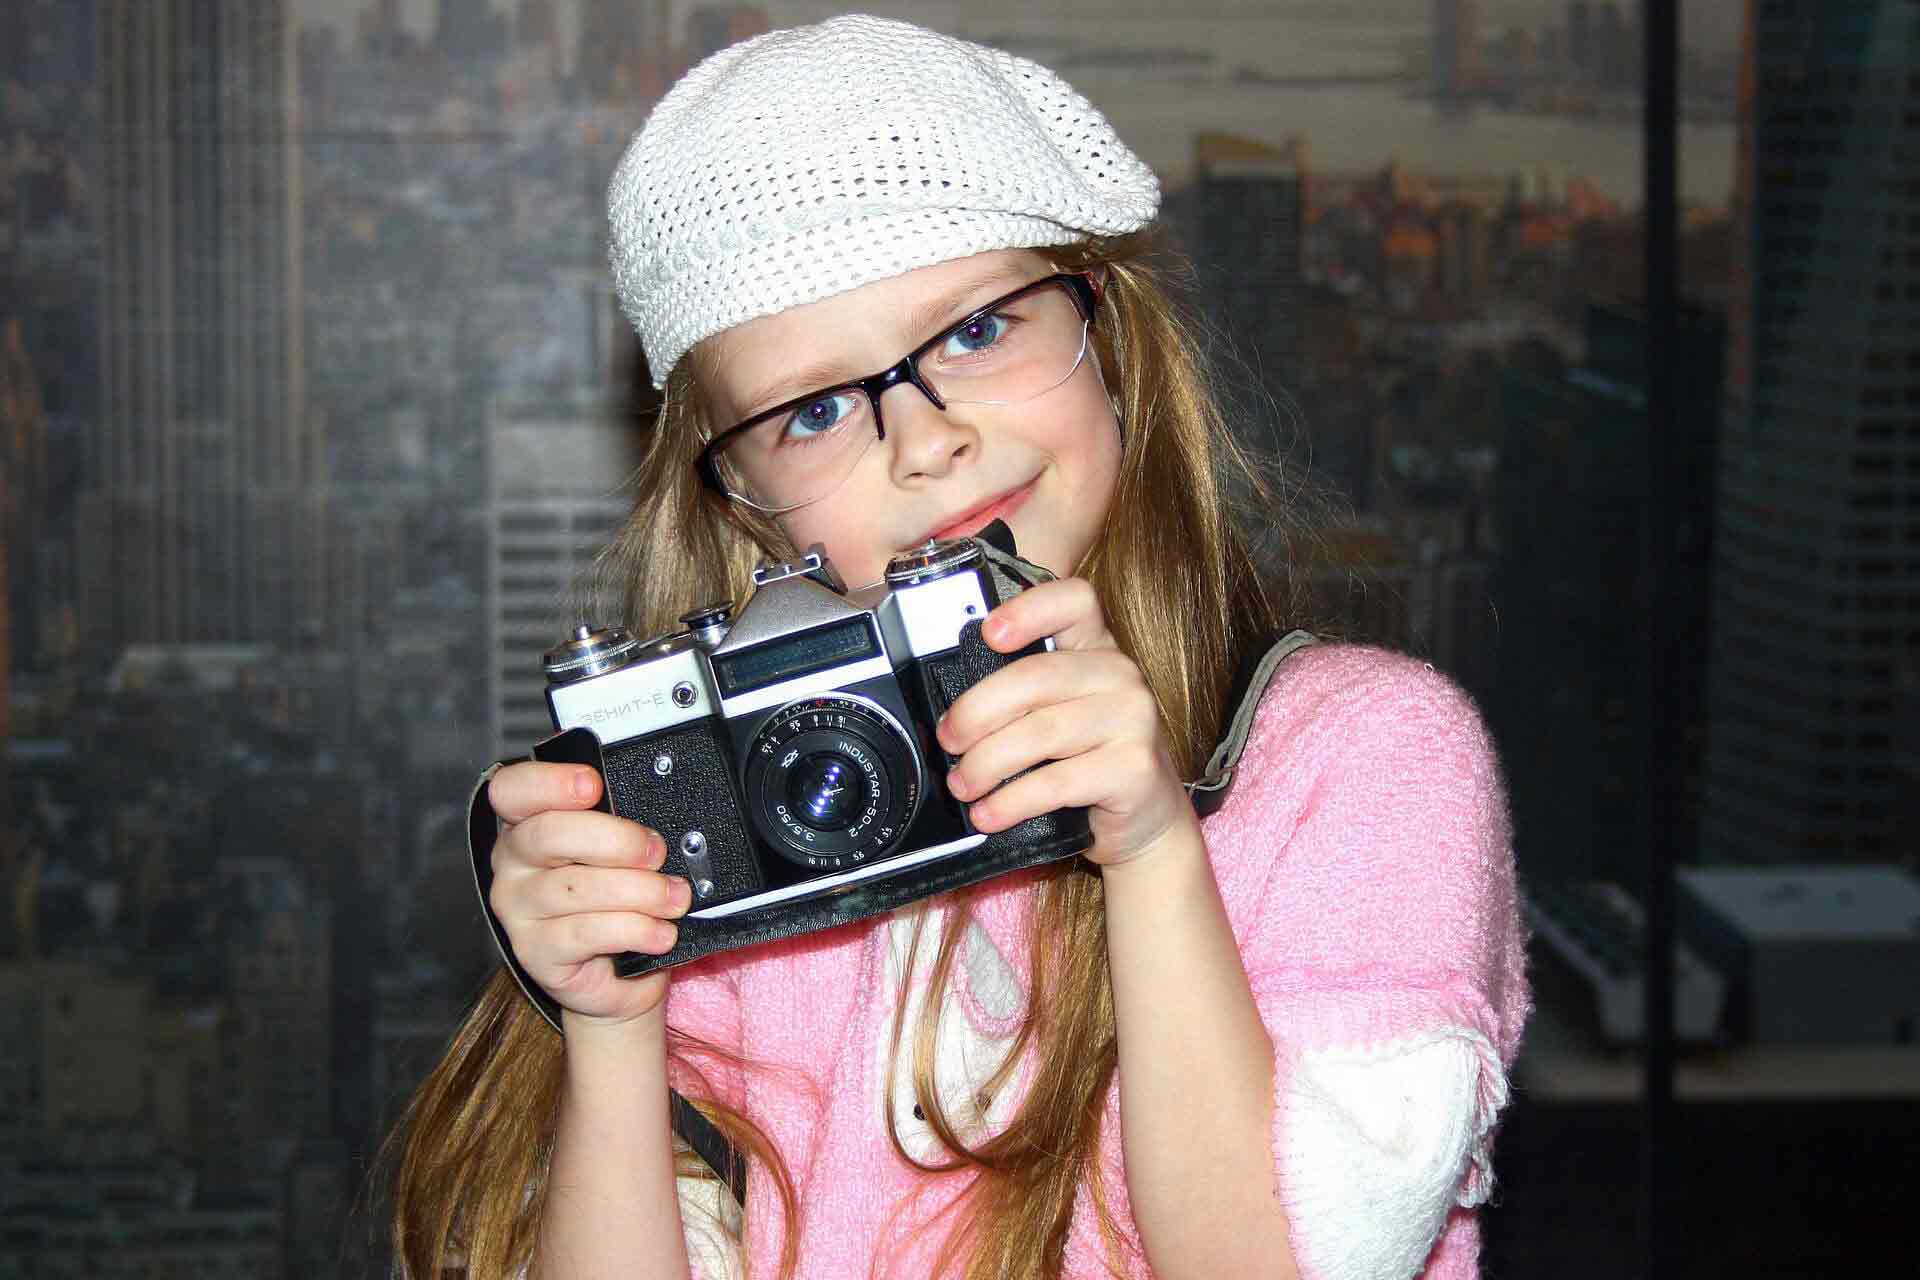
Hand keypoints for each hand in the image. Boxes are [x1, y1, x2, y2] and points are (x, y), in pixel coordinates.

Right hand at [486, 761, 690, 1025]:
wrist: (618, 972)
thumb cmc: (617, 898)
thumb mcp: (621, 854)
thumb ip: (623, 828)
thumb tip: (659, 823)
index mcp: (529, 822)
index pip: (513, 789)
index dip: (548, 782)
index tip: (593, 785)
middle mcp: (513, 862)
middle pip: (548, 834)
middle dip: (616, 839)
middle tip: (657, 853)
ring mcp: (519, 909)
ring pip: (575, 887)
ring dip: (638, 891)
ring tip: (674, 899)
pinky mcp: (536, 951)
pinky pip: (586, 932)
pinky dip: (634, 930)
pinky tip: (660, 933)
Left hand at [934, 578, 1196, 868]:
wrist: (1147, 818)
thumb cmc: (1090, 759)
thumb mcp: (1062, 712)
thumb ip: (1023, 694)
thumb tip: (950, 713)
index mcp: (1097, 648)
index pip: (1075, 601)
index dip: (1029, 609)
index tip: (988, 634)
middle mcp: (1120, 676)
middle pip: (1034, 677)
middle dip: (976, 712)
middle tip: (948, 740)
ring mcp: (1133, 720)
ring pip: (1040, 733)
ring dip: (986, 764)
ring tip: (962, 785)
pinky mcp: (1135, 770)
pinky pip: (1057, 782)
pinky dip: (1011, 801)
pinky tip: (989, 813)